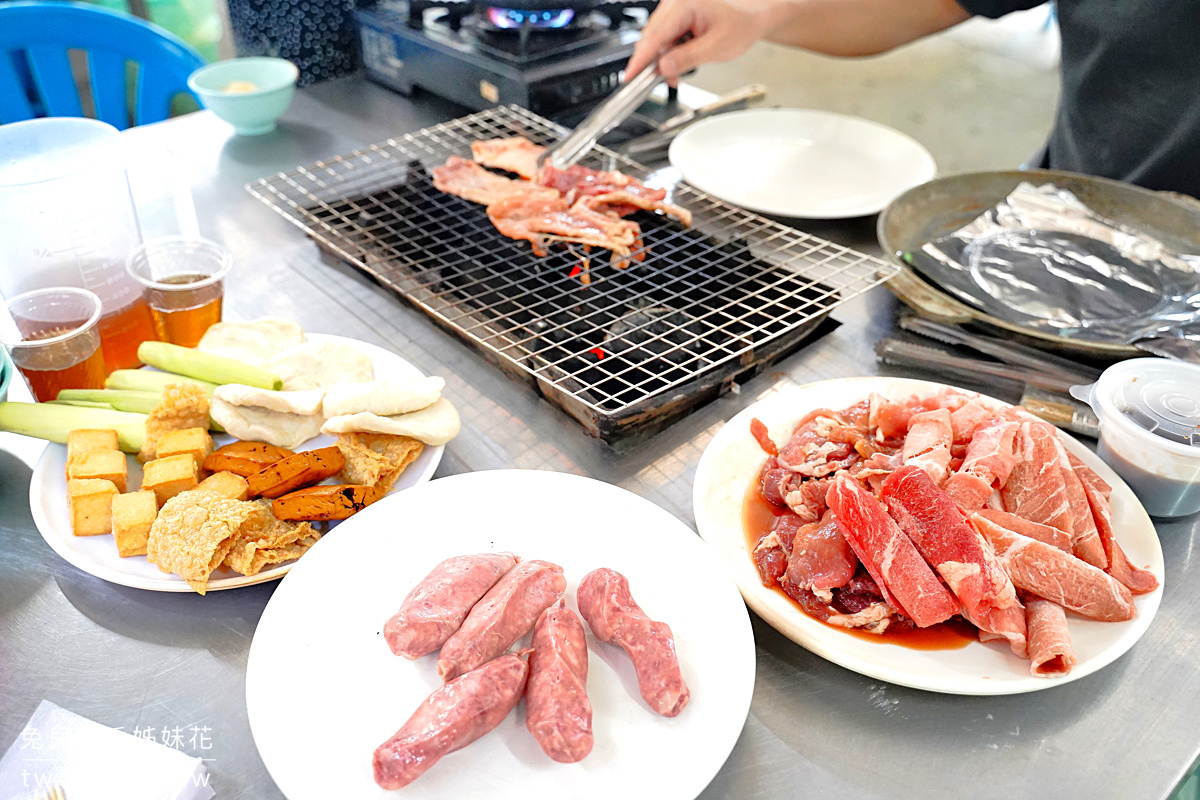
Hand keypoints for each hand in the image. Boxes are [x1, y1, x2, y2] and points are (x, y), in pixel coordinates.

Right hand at [626, 0, 781, 81]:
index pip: (655, 35)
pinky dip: (670, 52)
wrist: (755, 15)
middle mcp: (676, 2)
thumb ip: (687, 58)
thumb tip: (664, 68)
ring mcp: (675, 8)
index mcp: (685, 3)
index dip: (640, 59)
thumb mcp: (716, 47)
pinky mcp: (676, 16)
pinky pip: (665, 36)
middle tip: (661, 81)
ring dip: (664, 59)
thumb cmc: (742, 23)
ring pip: (657, 39)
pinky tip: (680, 61)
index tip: (630, 76)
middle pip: (652, 37)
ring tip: (678, 73)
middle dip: (654, 63)